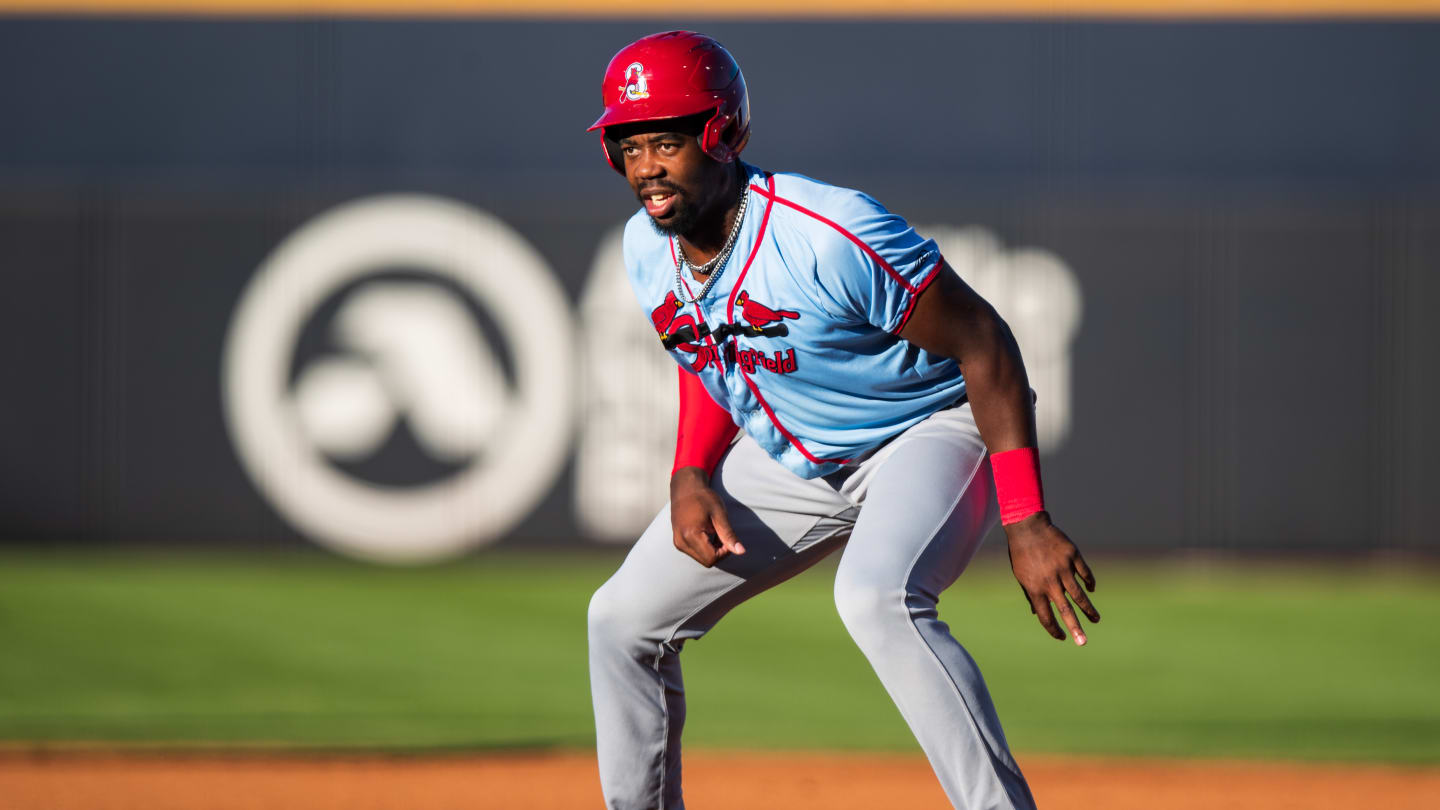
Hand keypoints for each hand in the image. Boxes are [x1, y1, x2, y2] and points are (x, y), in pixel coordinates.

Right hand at [670, 467, 744, 566]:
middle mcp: (681, 542)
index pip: (712, 558)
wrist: (685, 488)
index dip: (724, 551)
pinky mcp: (678, 542)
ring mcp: (678, 543)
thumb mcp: (719, 514)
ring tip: (712, 530)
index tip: (726, 535)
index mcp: (691, 535)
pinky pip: (695, 553)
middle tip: (720, 532)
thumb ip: (729, 535)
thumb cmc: (704, 498)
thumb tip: (741, 552)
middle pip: (707, 561)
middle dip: (718, 551)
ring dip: (711, 550)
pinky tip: (705, 532)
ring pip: (701, 559)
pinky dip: (704, 547)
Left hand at [1005, 512, 1098, 645]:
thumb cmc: (1021, 553)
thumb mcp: (1021, 575)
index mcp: (1034, 588)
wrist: (1028, 526)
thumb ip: (1030, 594)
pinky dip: (1089, 582)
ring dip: (1088, 609)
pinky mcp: (1072, 556)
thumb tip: (1036, 612)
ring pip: (1079, 594)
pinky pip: (1084, 573)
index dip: (1053, 629)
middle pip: (1065, 610)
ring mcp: (1063, 568)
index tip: (1062, 638)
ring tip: (1095, 619)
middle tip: (1083, 642)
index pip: (1045, 616)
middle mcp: (1050, 581)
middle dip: (1075, 628)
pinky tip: (1091, 589)